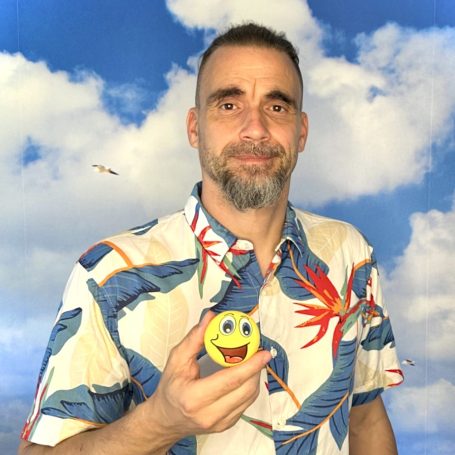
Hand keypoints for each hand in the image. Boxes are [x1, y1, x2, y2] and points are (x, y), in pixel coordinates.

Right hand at [144, 311, 270, 439]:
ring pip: (249, 397)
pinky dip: (249, 386)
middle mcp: (209, 415)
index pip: (230, 381)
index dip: (250, 366)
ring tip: (253, 359)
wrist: (166, 419)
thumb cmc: (170, 388)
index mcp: (194, 398)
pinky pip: (246, 403)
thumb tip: (210, 318)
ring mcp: (220, 423)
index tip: (263, 352)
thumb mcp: (176, 360)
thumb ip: (194, 339)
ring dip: (255, 376)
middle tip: (260, 351)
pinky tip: (245, 373)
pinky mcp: (227, 424)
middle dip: (256, 369)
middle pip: (245, 390)